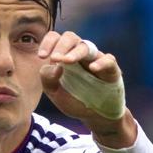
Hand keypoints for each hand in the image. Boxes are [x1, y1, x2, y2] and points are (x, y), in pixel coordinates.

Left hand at [38, 31, 135, 145]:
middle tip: (54, 58)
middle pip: (70, 37)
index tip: (41, 56)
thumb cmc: (73, 99)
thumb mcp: (55, 93)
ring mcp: (95, 60)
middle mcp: (79, 54)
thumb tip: (56, 66)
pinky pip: (108, 60)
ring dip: (76, 52)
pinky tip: (93, 68)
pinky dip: (101, 62)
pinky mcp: (111, 69)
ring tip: (67, 61)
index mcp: (63, 56)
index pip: (55, 39)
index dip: (48, 43)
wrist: (94, 115)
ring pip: (87, 46)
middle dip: (61, 45)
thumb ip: (48, 79)